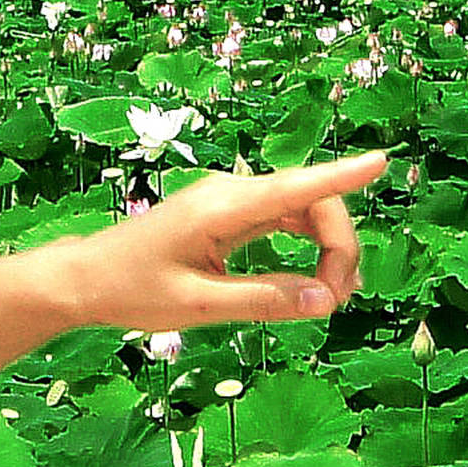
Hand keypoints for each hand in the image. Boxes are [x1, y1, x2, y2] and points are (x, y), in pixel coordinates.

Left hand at [10, 150, 381, 351]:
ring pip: (301, 211)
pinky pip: (283, 219)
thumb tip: (324, 301)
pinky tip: (312, 281)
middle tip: (337, 301)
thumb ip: (264, 301)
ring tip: (330, 298)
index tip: (380, 160)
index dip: (341, 176)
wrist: (87, 279)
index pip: (294, 189)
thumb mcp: (198, 305)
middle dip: (338, 247)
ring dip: (326, 248)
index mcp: (221, 208)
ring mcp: (231, 200)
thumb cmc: (132, 291)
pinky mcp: (229, 214)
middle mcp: (231, 194)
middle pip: (310, 203)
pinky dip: (306, 246)